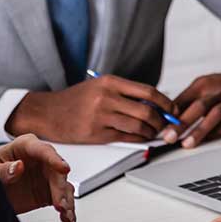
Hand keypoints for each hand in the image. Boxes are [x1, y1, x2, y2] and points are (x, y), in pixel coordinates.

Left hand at [0, 134, 75, 221]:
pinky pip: (62, 200)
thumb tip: (19, 166)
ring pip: (64, 187)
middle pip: (57, 172)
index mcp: (25, 146)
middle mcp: (41, 160)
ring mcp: (46, 176)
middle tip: (59, 204)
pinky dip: (67, 212)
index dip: (55, 160)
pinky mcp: (48, 192)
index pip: (44, 151)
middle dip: (60, 189)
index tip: (64, 169)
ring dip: (67, 202)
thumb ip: (2, 170)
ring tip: (65, 216)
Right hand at [6, 75, 177, 143]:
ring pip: (138, 126)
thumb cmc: (76, 99)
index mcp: (110, 82)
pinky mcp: (96, 134)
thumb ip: (125, 92)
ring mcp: (101, 116)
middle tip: (167, 125)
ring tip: (155, 132)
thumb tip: (155, 104)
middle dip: (162, 121)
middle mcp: (106, 97)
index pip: (148, 92)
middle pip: (147, 111)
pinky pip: (126, 138)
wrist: (47, 112)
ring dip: (151, 132)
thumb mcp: (100, 86)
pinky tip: (143, 138)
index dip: (166, 102)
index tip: (174, 109)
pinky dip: (139, 139)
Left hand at [170, 69, 220, 148]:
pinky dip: (218, 132)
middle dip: (182, 123)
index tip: (159, 127)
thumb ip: (186, 101)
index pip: (183, 99)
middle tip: (169, 137)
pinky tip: (208, 139)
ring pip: (214, 115)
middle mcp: (218, 91)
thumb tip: (166, 118)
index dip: (170, 115)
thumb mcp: (204, 87)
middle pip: (198, 107)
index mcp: (203, 84)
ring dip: (199, 130)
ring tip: (187, 143)